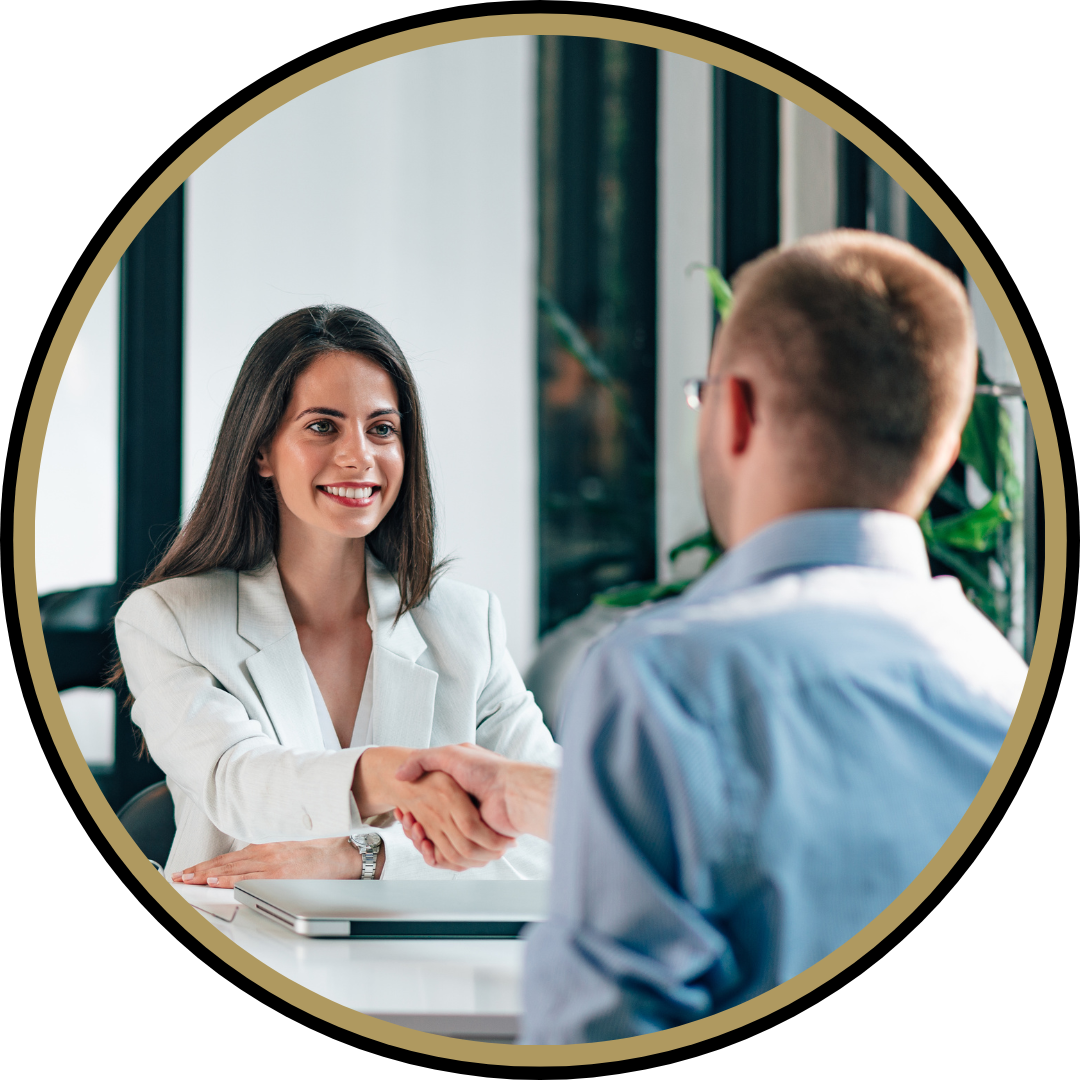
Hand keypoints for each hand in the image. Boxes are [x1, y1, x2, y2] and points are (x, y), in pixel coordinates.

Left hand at [171, 836, 372, 887]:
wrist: (346, 854)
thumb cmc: (325, 850)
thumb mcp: (294, 843)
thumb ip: (274, 849)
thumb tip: (257, 857)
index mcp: (269, 844)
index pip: (231, 856)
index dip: (209, 863)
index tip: (192, 870)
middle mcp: (267, 852)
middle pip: (226, 862)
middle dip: (200, 870)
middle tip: (179, 877)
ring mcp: (272, 863)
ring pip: (233, 869)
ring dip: (207, 874)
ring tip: (188, 879)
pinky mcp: (281, 874)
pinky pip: (249, 878)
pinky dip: (230, 878)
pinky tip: (215, 880)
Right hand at [394, 744, 555, 867]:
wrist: (512, 792)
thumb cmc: (486, 770)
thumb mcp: (450, 754)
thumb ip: (423, 759)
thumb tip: (399, 774)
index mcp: (456, 792)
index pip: (426, 808)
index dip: (411, 810)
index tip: (403, 809)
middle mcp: (462, 811)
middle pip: (428, 826)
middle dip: (413, 825)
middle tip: (406, 819)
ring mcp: (468, 829)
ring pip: (435, 842)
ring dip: (420, 839)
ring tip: (413, 829)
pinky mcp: (473, 845)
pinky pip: (448, 857)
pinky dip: (433, 854)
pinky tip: (425, 844)